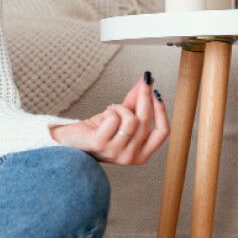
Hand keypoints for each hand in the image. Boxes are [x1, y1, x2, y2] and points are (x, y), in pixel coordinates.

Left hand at [50, 73, 169, 165]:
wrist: (73, 141)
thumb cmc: (100, 130)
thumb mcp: (123, 116)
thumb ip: (136, 100)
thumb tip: (147, 80)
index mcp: (142, 154)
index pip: (163, 132)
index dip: (161, 111)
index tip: (156, 92)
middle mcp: (131, 158)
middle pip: (145, 121)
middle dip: (145, 96)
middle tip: (144, 81)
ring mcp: (116, 153)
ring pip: (130, 119)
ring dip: (120, 108)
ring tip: (112, 109)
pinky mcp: (101, 145)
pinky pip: (114, 119)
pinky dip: (109, 111)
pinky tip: (103, 115)